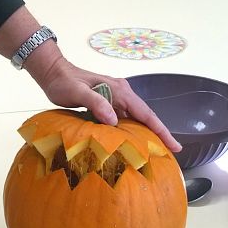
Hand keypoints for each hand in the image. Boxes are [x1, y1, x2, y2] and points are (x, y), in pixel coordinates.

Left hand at [27, 51, 181, 153]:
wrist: (53, 72)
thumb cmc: (63, 82)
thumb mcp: (77, 92)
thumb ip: (95, 103)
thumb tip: (113, 120)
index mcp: (120, 90)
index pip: (146, 113)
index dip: (161, 130)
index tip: (174, 145)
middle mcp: (122, 93)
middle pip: (145, 117)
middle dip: (158, 134)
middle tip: (168, 154)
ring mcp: (116, 98)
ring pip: (135, 119)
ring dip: (144, 134)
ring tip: (154, 152)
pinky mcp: (108, 103)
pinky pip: (124, 119)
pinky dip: (130, 131)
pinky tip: (130, 143)